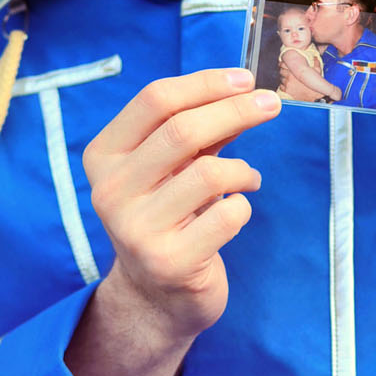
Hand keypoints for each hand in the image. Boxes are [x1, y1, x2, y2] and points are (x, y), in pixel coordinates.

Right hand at [83, 69, 278, 343]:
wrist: (155, 296)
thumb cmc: (168, 212)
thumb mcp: (172, 165)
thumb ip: (200, 129)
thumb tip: (246, 90)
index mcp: (104, 156)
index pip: (154, 100)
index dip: (205, 83)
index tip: (245, 79)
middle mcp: (110, 191)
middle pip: (181, 130)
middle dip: (235, 110)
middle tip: (271, 105)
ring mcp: (136, 229)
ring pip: (208, 173)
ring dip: (243, 169)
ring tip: (250, 178)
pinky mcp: (169, 262)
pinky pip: (227, 215)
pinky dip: (243, 205)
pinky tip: (236, 212)